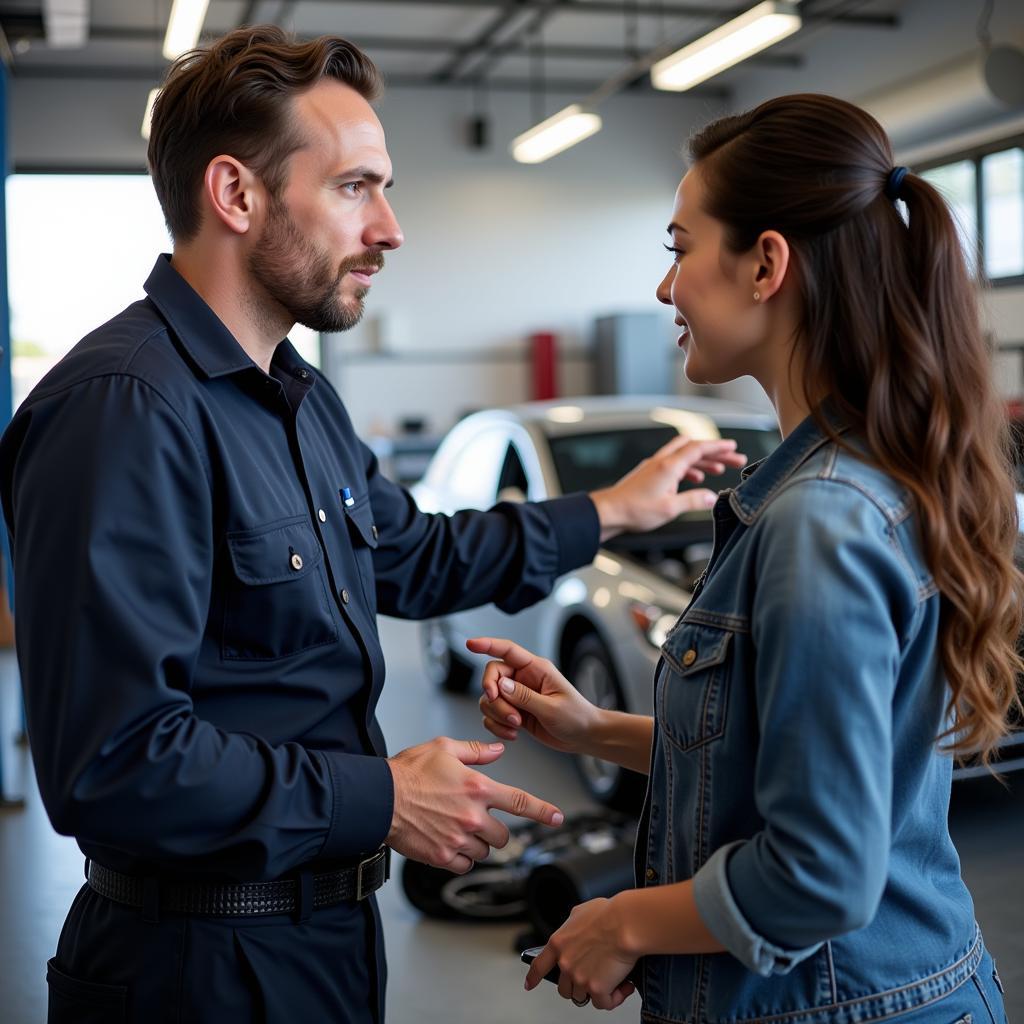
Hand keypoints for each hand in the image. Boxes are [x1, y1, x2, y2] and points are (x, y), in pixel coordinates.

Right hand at [386, 737, 563, 874]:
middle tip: (477, 820)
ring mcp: (458, 839)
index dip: (543, 811)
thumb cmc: (409, 772)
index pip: (520, 802)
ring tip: (456, 828)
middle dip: (495, 830)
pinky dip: (460, 858)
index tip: (557, 818)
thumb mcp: (444, 749)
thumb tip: (498, 750)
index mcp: (478, 788)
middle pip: (503, 836)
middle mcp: (472, 816)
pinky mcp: (442, 856)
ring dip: (477, 844)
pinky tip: (448, 842)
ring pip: (485, 852)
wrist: (379, 797)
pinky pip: (465, 865)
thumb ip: (476, 752)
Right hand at [468, 636, 596, 753]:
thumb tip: (500, 685)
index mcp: (536, 668)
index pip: (508, 650)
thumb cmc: (576, 717)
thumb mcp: (552, 707)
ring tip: (516, 726)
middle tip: (509, 714)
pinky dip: (496, 726)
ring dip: (497, 714)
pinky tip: (513, 734)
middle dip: (494, 695)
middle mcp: (524, 678)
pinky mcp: (514, 712)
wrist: (583, 737)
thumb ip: (524, 696)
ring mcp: (517, 695)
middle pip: (493, 675)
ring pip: (489, 698)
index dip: (488, 644)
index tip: (471, 644)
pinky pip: (492, 715)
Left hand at [525, 896, 637, 1010]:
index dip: (533, 977)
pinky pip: (603, 1003)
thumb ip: (573, 926)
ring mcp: (579, 977)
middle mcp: (565, 962)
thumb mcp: (581, 912)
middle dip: (578, 985)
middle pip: (564, 988)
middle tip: (594, 977)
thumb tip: (576, 930)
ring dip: (597, 990)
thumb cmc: (609, 914)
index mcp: (558, 943)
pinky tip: (623, 987)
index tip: (529, 984)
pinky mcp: (596, 989)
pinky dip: (614, 998)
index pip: (539, 966)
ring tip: (612, 978)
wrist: (626, 923)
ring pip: (582, 996)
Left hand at [590, 436, 746, 540]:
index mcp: (668, 466)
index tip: (733, 447)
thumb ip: (693, 501)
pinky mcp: (649, 474)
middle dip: (714, 452)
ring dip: (702, 460)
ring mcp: (654, 466)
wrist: (609, 512)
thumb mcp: (669, 509)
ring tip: (718, 470)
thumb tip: (712, 497)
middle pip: (693, 448)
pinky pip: (674, 464)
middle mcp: (661, 462)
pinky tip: (695, 478)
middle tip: (732, 459)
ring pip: (683, 456)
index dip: (718, 447)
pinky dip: (688, 468)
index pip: (698, 448)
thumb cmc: (634, 510)